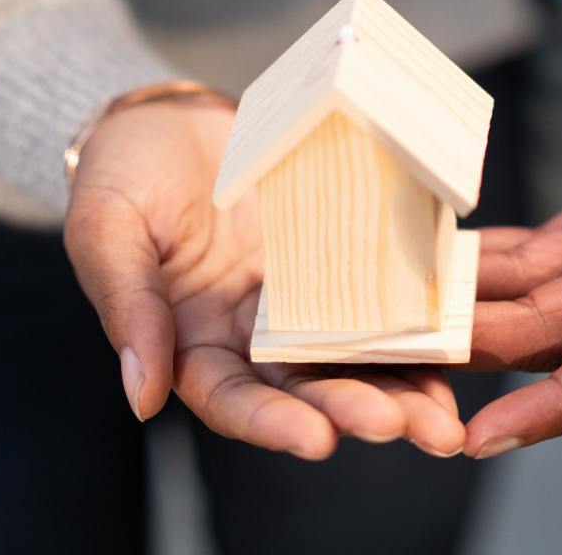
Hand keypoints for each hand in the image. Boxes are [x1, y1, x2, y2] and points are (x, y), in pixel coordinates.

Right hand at [64, 100, 464, 458]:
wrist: (170, 121)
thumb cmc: (123, 173)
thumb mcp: (106, 230)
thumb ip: (126, 308)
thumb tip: (142, 397)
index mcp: (194, 343)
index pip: (235, 400)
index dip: (275, 424)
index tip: (319, 441)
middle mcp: (255, 334)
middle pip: (310, 389)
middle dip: (358, 411)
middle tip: (410, 429)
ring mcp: (303, 298)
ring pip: (355, 355)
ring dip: (402, 388)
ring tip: (445, 418)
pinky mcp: (338, 258)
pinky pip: (380, 294)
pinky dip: (416, 322)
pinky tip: (455, 338)